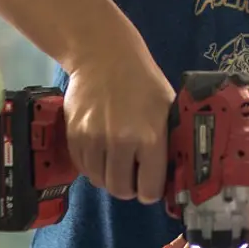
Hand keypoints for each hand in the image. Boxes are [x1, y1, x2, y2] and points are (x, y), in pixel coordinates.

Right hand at [63, 39, 174, 203]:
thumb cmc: (143, 82)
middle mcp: (120, 141)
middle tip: (133, 176)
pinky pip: (83, 168)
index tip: (150, 185)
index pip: (149, 189)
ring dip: (110, 177)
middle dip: (129, 188)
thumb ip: (169, 141)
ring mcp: (93, 139)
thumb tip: (174, 173)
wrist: (104, 56)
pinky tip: (102, 151)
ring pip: (100, 181)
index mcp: (150, 136)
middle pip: (121, 190)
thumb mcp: (168, 108)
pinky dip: (93, 166)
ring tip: (117, 161)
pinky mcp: (74, 136)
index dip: (150, 191)